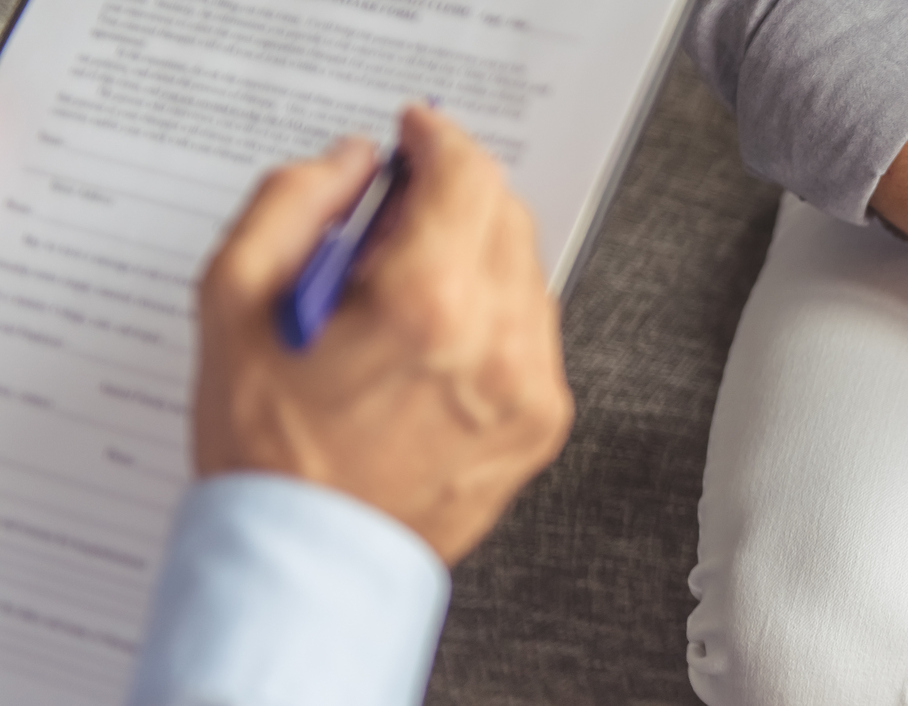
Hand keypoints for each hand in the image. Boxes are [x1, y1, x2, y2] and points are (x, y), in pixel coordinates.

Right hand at [191, 105, 573, 564]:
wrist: (306, 564)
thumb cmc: (265, 450)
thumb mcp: (235, 303)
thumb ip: (294, 204)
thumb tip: (352, 163)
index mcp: (427, 304)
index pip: (467, 175)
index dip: (438, 140)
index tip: (416, 135)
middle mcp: (496, 342)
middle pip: (504, 215)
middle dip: (454, 196)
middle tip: (394, 215)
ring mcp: (529, 386)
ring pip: (524, 272)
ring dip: (474, 256)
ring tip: (401, 293)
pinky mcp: (542, 423)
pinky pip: (531, 333)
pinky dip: (491, 315)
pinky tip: (432, 343)